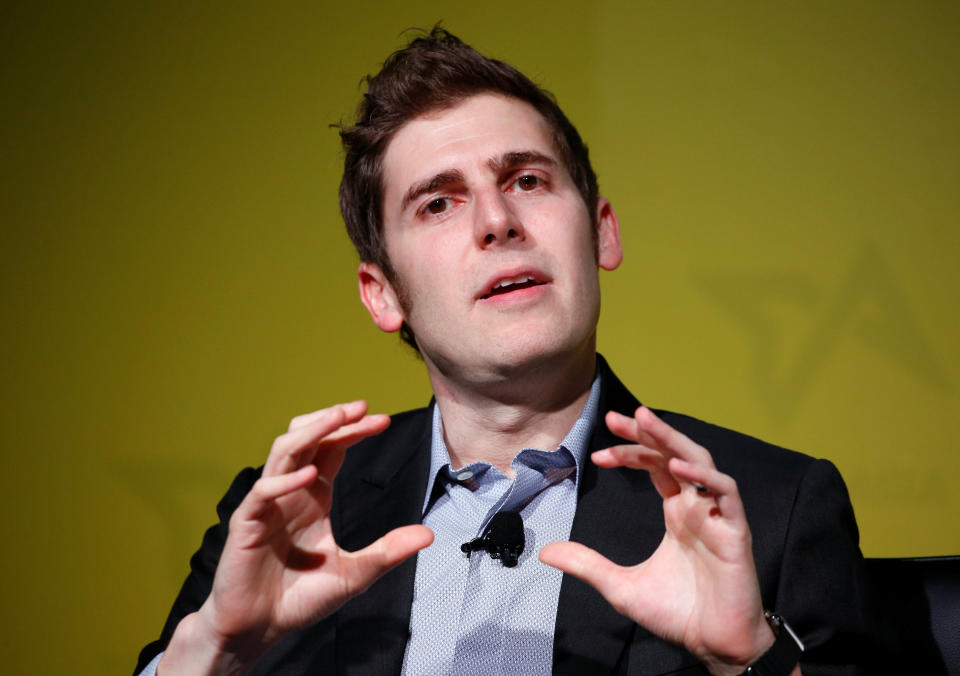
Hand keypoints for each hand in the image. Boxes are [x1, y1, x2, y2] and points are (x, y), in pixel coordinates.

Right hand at [160, 401, 432, 674]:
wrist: (258, 630)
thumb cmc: (299, 599)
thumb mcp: (355, 574)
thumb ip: (388, 552)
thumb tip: (429, 535)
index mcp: (314, 497)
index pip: (333, 449)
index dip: (354, 431)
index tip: (384, 420)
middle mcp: (290, 492)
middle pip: (307, 438)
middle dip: (332, 418)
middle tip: (361, 406)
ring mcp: (267, 505)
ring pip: (283, 452)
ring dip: (310, 432)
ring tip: (337, 419)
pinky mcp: (246, 524)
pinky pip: (262, 493)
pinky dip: (284, 481)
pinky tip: (309, 477)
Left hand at [540, 406, 775, 675]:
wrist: (713, 645)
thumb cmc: (678, 613)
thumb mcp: (619, 586)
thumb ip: (586, 564)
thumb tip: (545, 552)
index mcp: (677, 511)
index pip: (654, 465)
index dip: (629, 452)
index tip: (598, 451)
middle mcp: (697, 506)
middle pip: (675, 453)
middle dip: (648, 432)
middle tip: (618, 417)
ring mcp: (718, 516)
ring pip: (701, 461)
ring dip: (673, 440)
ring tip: (646, 421)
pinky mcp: (736, 533)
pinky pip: (726, 494)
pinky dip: (705, 477)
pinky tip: (677, 468)